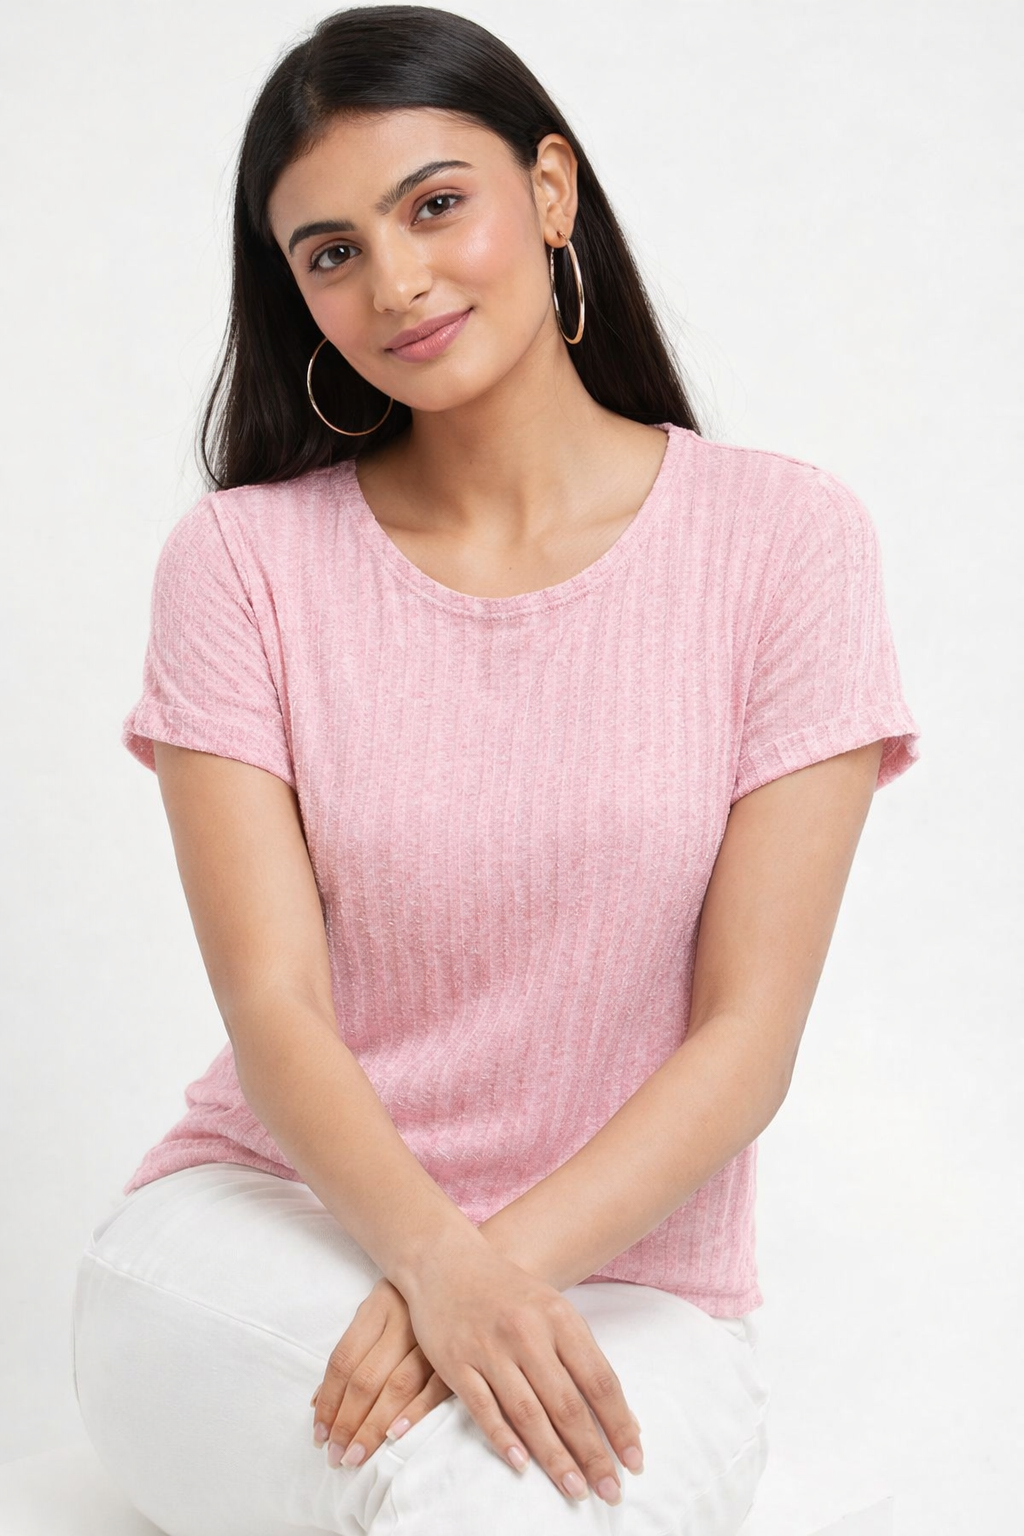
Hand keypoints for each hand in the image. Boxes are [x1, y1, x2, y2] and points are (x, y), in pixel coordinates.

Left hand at [310, 1276, 454, 1469]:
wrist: (461, 1270)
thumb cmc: (411, 1298)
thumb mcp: (377, 1311)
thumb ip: (352, 1353)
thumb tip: (318, 1403)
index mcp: (378, 1305)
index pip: (344, 1360)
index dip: (328, 1400)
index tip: (319, 1434)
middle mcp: (403, 1319)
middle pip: (367, 1378)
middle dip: (347, 1422)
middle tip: (335, 1456)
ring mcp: (433, 1337)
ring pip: (397, 1386)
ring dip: (373, 1426)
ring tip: (356, 1456)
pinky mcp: (458, 1354)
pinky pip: (435, 1387)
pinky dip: (414, 1412)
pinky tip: (395, 1435)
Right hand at [393, 1231, 643, 1504]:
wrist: (446, 1262)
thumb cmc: (509, 1292)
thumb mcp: (552, 1309)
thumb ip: (582, 1356)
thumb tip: (619, 1414)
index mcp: (558, 1317)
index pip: (598, 1380)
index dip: (619, 1424)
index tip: (634, 1460)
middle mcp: (526, 1332)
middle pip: (567, 1404)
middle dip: (592, 1453)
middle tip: (609, 1490)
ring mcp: (489, 1348)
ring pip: (528, 1413)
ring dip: (555, 1457)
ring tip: (575, 1489)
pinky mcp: (455, 1362)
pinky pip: (483, 1408)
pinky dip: (503, 1438)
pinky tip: (522, 1465)